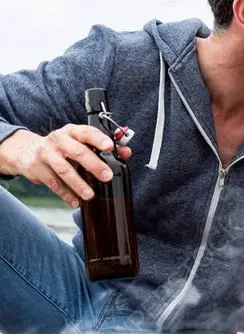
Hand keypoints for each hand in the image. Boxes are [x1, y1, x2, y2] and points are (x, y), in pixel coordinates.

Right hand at [3, 126, 131, 208]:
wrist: (28, 151)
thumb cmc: (63, 147)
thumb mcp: (80, 142)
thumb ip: (105, 147)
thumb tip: (126, 152)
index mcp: (72, 131)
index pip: (86, 132)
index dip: (98, 139)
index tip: (110, 146)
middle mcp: (59, 140)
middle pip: (77, 151)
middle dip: (93, 164)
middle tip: (107, 176)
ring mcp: (47, 154)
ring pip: (64, 169)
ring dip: (78, 184)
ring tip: (90, 195)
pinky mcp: (39, 169)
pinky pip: (53, 184)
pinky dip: (66, 194)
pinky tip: (76, 202)